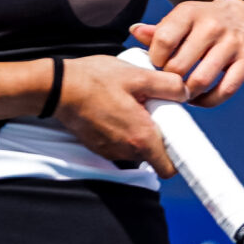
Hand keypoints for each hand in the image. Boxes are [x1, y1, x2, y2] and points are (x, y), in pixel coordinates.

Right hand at [53, 53, 187, 174]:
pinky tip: (119, 110)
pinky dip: (124, 132)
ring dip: (141, 134)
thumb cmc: (96, 80)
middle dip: (160, 138)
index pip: (168, 168)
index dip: (179, 157)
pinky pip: (120, 144)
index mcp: (141, 138)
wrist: (57, 87)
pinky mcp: (97, 146)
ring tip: (136, 108)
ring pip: (137, 150)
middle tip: (156, 112)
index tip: (180, 137)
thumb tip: (186, 93)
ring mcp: (109, 151)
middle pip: (154, 156)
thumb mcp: (138, 75)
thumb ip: (168, 85)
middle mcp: (125, 151)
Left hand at [130, 0, 243, 107]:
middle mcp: (212, 25)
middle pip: (179, 65)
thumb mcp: (182, 18)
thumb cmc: (204, 21)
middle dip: (169, 80)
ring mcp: (232, 42)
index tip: (157, 65)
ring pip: (201, 80)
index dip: (155, 59)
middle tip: (168, 83)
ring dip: (187, 94)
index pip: (163, 40)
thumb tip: (134, 31)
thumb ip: (158, 30)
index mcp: (190, 13)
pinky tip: (199, 99)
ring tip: (182, 93)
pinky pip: (226, 89)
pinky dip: (209, 100)